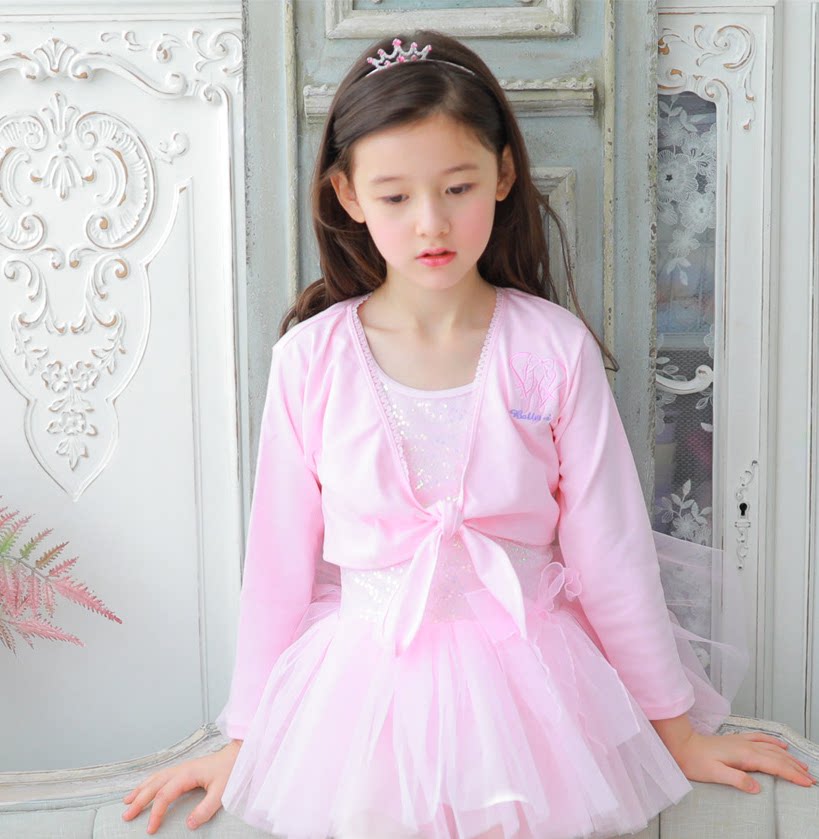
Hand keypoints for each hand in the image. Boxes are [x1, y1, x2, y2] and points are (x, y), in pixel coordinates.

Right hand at [121, 740, 241, 833]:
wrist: (238, 754)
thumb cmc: (231, 771)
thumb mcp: (221, 792)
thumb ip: (205, 809)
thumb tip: (189, 824)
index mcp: (187, 774)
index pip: (165, 795)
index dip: (156, 812)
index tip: (150, 829)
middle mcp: (181, 769)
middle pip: (154, 784)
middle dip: (139, 800)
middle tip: (126, 816)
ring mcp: (182, 767)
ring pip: (155, 778)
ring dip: (140, 789)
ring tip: (127, 801)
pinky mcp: (185, 769)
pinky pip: (162, 775)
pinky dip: (149, 782)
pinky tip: (145, 787)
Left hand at [669, 729, 815, 793]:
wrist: (682, 745)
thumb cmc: (695, 761)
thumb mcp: (715, 774)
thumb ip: (737, 779)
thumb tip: (756, 787)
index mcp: (744, 755)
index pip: (774, 766)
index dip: (792, 775)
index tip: (807, 783)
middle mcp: (746, 746)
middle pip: (777, 757)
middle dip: (795, 768)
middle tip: (811, 778)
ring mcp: (742, 741)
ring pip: (771, 748)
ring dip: (788, 757)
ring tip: (802, 765)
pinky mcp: (736, 740)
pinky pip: (760, 738)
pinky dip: (773, 741)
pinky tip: (780, 745)